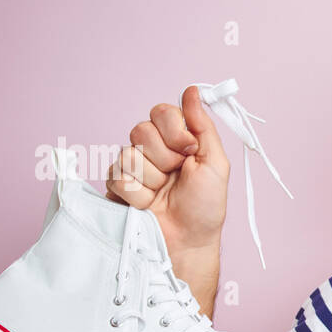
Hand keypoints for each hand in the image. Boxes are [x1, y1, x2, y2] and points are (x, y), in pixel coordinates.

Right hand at [104, 85, 229, 254]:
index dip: (174, 132)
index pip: (161, 112)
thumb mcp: (215, 163)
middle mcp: (150, 148)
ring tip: (163, 195)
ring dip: (152, 180)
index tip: (189, 152)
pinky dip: (138, 196)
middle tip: (176, 176)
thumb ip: (202, 126)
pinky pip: (118, 178)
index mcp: (175, 138)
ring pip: (128, 155)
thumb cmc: (206, 206)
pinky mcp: (116, 187)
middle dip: (165, 158)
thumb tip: (193, 90)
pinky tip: (148, 205)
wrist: (188, 240)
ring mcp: (130, 167)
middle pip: (141, 130)